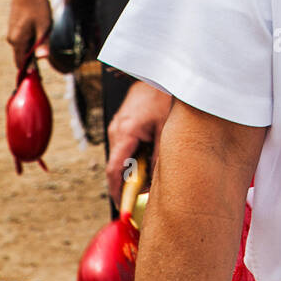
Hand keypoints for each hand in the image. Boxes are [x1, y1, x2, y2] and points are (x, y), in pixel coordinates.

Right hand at [7, 0, 51, 70]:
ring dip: (33, 47)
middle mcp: (12, 38)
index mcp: (18, 40)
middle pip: (23, 55)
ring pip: (24, 46)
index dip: (30, 70)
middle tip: (45, 59)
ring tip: (45, 37)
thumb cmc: (37, 6)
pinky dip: (31, 39)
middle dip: (33, 59)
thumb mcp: (44, 25)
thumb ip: (43, 43)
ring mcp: (12, 32)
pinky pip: (24, 38)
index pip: (21, 63)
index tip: (39, 77)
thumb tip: (42, 59)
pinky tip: (39, 30)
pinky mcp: (15, 26)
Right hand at [106, 82, 171, 205]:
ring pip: (121, 155)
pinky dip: (133, 153)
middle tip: (144, 193)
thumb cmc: (164, 96)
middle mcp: (116, 128)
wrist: (161, 72)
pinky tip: (149, 151)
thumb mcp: (166, 129)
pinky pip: (124, 144)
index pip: (113, 170)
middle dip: (128, 181)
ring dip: (132, 166)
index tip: (123, 208)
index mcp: (125, 131)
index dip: (117, 192)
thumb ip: (158, 156)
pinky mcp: (122, 120)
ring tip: (151, 169)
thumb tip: (152, 182)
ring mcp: (117, 123)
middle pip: (116, 165)